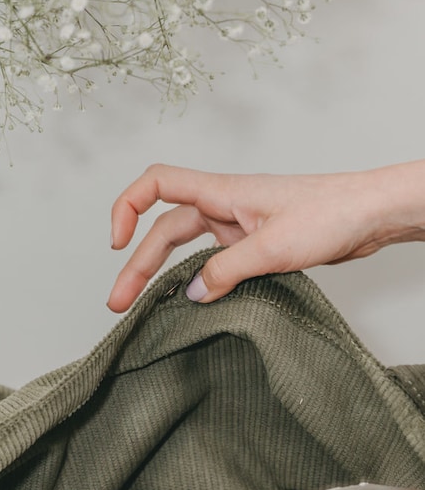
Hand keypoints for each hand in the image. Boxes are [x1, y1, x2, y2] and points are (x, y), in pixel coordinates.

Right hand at [107, 162, 424, 312]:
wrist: (372, 215)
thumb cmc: (332, 213)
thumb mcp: (273, 248)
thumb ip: (228, 271)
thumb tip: (192, 294)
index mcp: (222, 192)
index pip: (157, 184)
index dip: (128, 207)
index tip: (116, 242)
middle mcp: (223, 205)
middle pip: (164, 228)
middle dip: (137, 263)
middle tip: (118, 301)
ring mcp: (237, 225)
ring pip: (186, 247)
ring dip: (161, 274)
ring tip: (141, 305)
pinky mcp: (253, 243)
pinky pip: (213, 260)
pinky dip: (197, 279)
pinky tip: (192, 302)